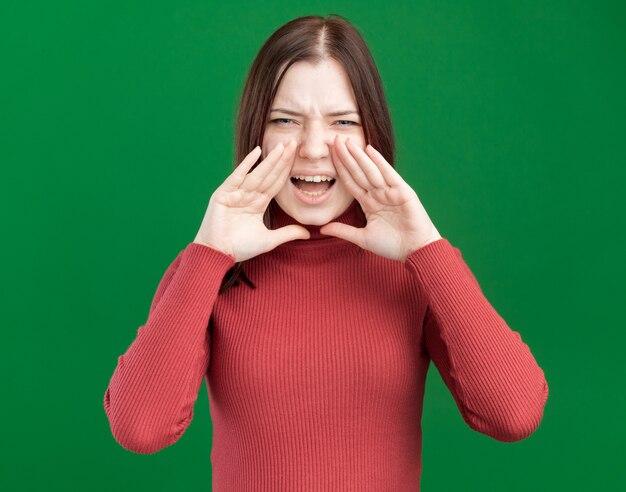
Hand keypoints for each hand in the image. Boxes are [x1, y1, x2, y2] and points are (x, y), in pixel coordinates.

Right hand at [194, 139, 309, 261]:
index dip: (286, 170)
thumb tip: (308, 233)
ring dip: (270, 159)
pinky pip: (238, 176)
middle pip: (269, 174)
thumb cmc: (240, 247)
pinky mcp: (224, 193)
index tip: (297, 157)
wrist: (218, 253)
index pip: (276, 183)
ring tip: (282, 146)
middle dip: (281, 160)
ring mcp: (236, 192)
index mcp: (258, 203)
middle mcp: (248, 195)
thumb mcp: (269, 240)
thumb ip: (288, 233)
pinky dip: (247, 163)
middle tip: (294, 142)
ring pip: (257, 173)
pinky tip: (257, 152)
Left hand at [319, 135, 441, 261]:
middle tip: (334, 139)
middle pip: (359, 172)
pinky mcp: (403, 192)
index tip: (329, 155)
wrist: (415, 251)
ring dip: (359, 156)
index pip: (351, 182)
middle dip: (347, 157)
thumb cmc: (392, 245)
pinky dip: (380, 162)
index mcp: (369, 203)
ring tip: (347, 142)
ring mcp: (390, 191)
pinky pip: (389, 174)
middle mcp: (378, 194)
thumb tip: (322, 228)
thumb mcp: (362, 238)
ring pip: (371, 170)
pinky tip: (369, 150)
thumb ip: (343, 231)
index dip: (340, 169)